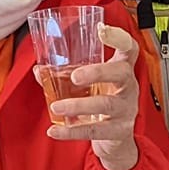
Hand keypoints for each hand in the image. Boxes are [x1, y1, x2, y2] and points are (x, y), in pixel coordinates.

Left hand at [48, 24, 141, 169]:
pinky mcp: (118, 131)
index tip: (102, 30)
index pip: (129, 48)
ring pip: (105, 104)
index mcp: (122, 70)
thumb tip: (40, 70)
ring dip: (78, 105)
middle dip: (97, 72)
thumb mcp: (88, 86)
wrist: (116, 138)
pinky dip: (72, 131)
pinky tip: (55, 130)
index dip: (119, 38)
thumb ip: (64, 76)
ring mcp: (126, 109)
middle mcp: (128, 87)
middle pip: (120, 73)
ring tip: (56, 107)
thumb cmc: (102, 102)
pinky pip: (95, 130)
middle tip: (74, 76)